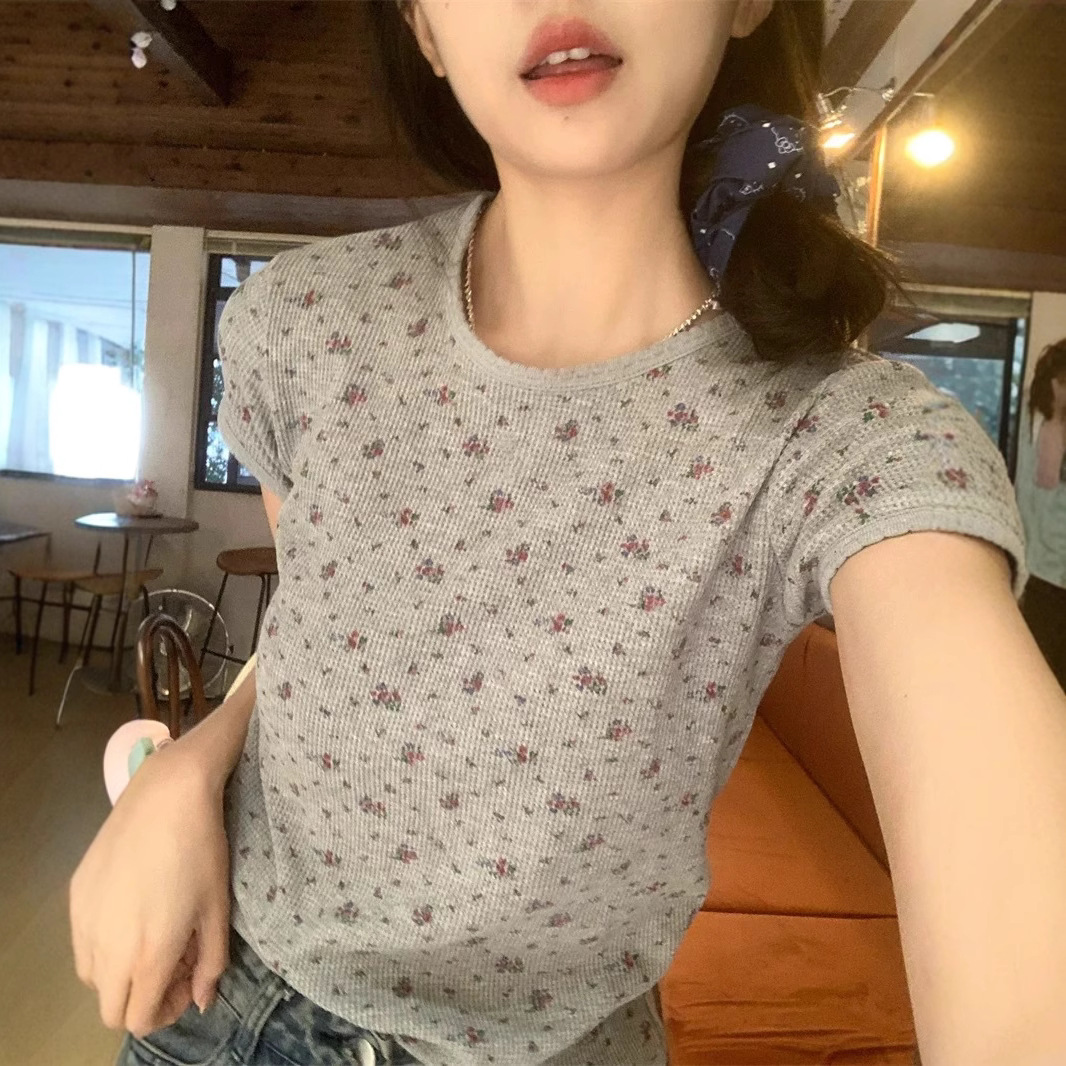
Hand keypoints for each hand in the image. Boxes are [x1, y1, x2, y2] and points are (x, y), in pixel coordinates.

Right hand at [69, 739, 231, 1038]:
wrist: (167, 795)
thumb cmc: (202, 849)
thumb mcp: (218, 908)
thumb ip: (211, 962)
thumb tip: (202, 1000)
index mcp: (147, 956)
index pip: (139, 1019)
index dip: (167, 1010)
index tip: (188, 980)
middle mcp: (107, 949)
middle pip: (111, 1008)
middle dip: (143, 998)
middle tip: (175, 962)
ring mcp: (84, 922)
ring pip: (93, 977)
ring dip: (122, 972)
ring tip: (156, 933)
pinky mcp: (74, 897)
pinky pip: (83, 941)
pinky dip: (106, 943)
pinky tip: (135, 908)